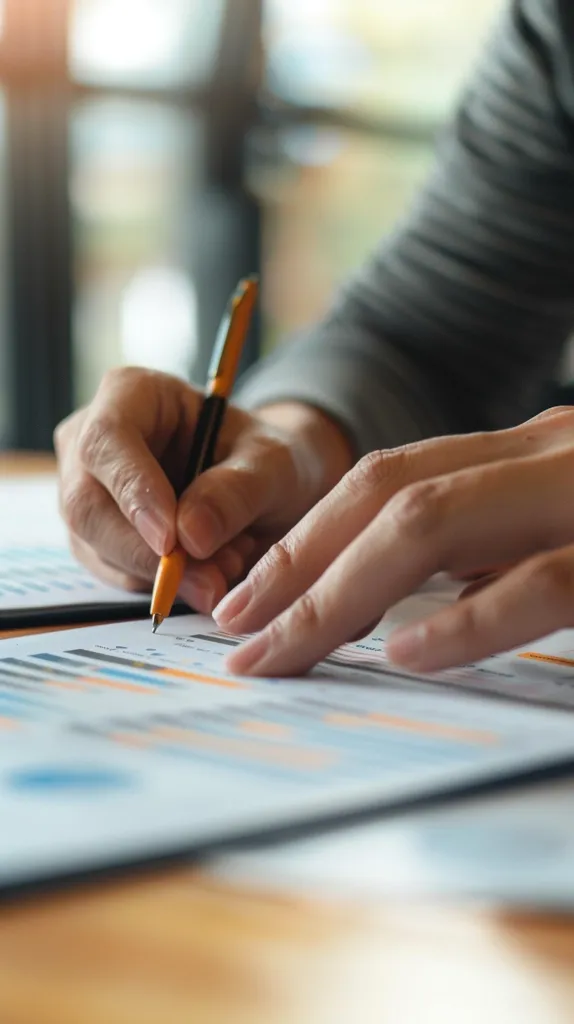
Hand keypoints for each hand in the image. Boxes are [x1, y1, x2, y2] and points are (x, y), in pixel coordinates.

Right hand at [55, 367, 352, 612]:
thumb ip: (237, 491)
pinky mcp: (98, 539)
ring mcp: (88, 492)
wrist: (267, 487)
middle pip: (87, 505)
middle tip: (213, 579)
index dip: (133, 492)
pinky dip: (164, 586)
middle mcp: (93, 441)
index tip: (171, 540)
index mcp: (131, 394)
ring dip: (164, 575)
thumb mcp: (273, 464)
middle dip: (148, 554)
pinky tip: (210, 573)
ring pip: (98, 549)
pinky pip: (116, 575)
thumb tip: (190, 536)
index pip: (107, 440)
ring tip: (229, 565)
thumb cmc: (265, 458)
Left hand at [214, 407, 573, 674]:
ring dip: (338, 592)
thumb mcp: (569, 524)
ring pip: (430, 522)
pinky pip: (538, 583)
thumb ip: (506, 547)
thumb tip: (444, 595)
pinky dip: (464, 623)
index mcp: (526, 455)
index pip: (391, 481)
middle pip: (386, 495)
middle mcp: (543, 458)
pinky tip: (406, 655)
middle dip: (295, 561)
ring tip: (274, 648)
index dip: (307, 538)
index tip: (250, 596)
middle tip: (233, 624)